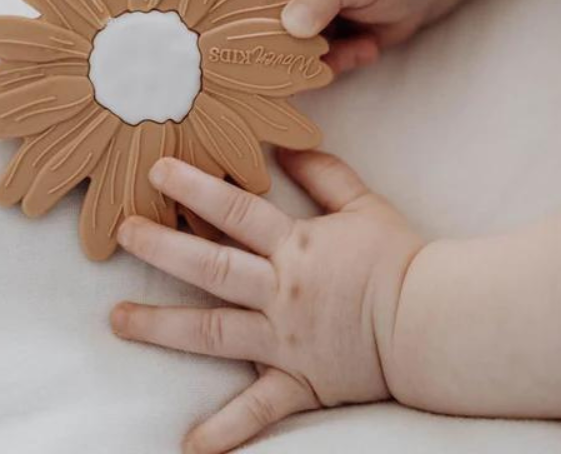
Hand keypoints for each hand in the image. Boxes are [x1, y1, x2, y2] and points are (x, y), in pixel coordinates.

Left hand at [110, 150, 424, 452]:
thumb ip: (325, 174)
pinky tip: (190, 446)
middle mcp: (281, 292)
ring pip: (213, 331)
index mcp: (297, 248)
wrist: (431, 321)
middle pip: (211, 267)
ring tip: (118, 319)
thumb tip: (286, 149)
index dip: (195, 188)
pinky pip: (258, 409)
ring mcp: (284, 340)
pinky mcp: (299, 381)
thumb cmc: (398, 259)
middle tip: (122, 233)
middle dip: (163, 247)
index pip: (236, 212)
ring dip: (163, 326)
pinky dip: (225, 429)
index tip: (156, 172)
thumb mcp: (364, 205)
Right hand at [234, 0, 451, 73]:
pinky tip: (365, 48)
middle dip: (256, 44)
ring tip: (344, 50)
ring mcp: (294, 18)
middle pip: (240, 19)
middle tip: (296, 52)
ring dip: (303, 63)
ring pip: (272, 53)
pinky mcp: (313, 46)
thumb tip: (291, 26)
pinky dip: (335, 67)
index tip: (200, 24)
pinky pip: (308, 69)